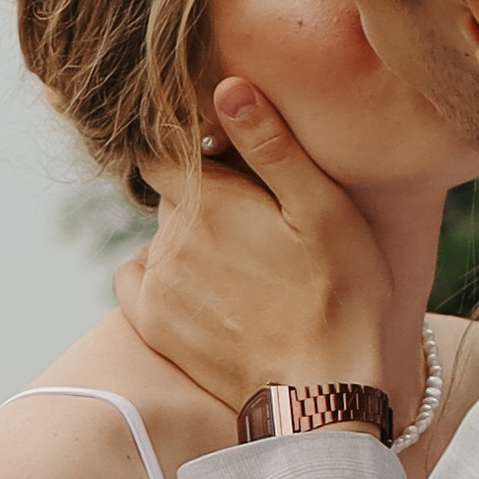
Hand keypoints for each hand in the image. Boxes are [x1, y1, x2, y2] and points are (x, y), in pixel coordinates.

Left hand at [115, 80, 392, 415]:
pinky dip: (162, 275)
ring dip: (192, 239)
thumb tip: (227, 87)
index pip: (166, 147)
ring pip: (163, 237)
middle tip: (259, 222)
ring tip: (247, 266)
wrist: (322, 392)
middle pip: (172, 194)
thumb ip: (271, 144)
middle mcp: (169, 235)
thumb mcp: (323, 208)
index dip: (196, 147)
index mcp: (208, 198)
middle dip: (205, 196)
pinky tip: (205, 288)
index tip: (232, 160)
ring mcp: (157, 284)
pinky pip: (138, 280)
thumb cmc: (340, 294)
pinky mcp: (154, 326)